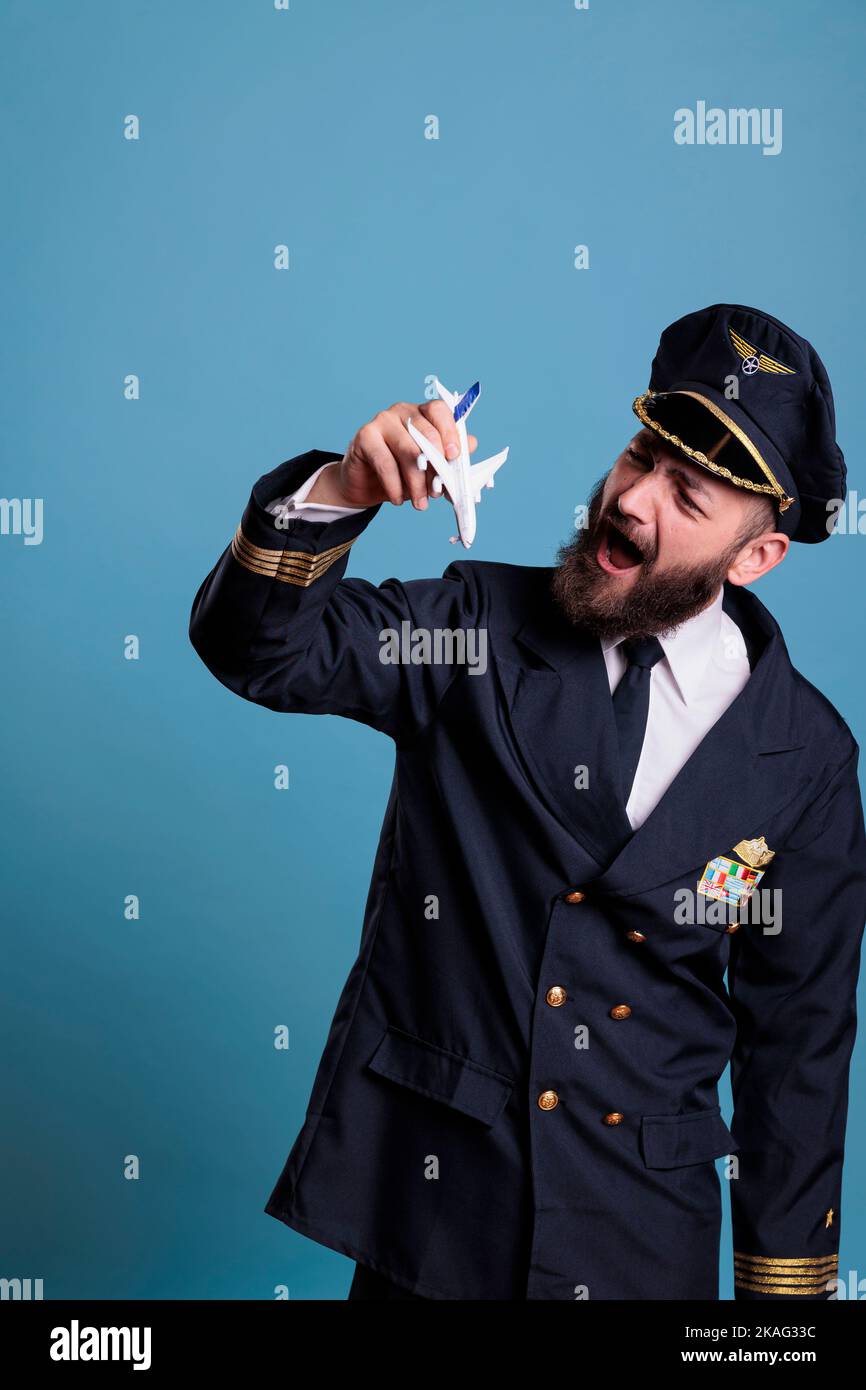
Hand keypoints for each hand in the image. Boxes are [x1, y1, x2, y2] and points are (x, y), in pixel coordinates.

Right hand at [307, 400, 477, 509]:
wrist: (366, 484)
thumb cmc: (401, 473)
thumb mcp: (429, 467)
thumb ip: (449, 456)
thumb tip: (472, 444)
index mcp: (422, 413)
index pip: (439, 411)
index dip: (449, 432)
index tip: (454, 457)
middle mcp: (403, 412)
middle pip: (425, 432)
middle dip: (436, 466)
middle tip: (437, 491)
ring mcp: (382, 421)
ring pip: (407, 450)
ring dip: (416, 482)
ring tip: (420, 503)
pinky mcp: (365, 436)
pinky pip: (385, 462)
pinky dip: (394, 485)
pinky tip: (398, 499)